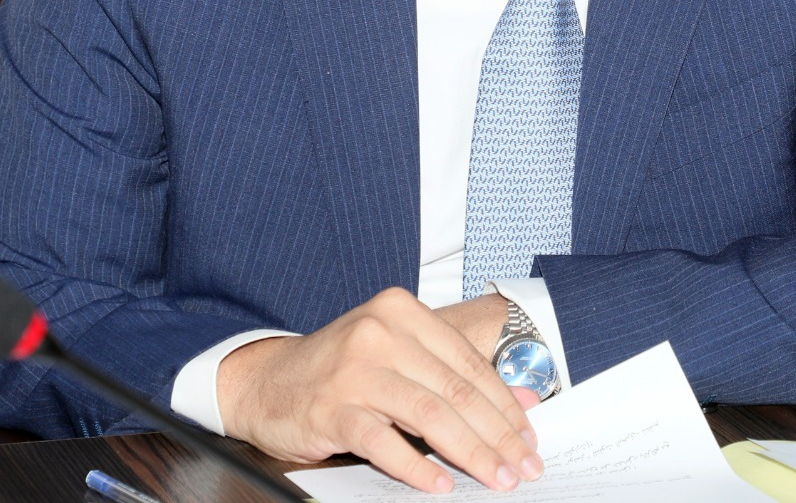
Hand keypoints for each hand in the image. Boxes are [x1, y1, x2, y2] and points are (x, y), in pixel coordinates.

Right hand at [217, 287, 541, 493]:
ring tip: (495, 479)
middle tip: (523, 467)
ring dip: (470, 453)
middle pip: (455, 390)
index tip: (529, 439)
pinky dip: (417, 466)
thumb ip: (455, 372)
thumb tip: (523, 402)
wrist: (266, 381)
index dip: (505, 405)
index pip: (469, 363)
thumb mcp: (398, 355)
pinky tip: (439, 485)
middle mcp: (379, 332)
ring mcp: (354, 370)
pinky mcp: (332, 408)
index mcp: (401, 312)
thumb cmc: (341, 369)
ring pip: (429, 415)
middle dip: (497, 435)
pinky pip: (384, 442)